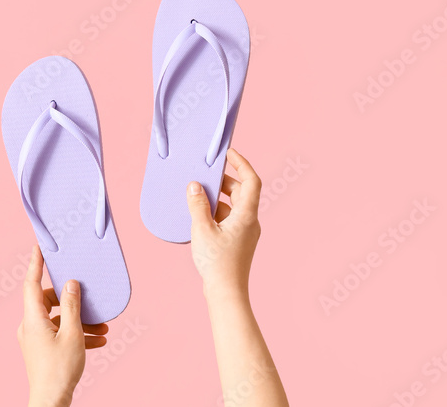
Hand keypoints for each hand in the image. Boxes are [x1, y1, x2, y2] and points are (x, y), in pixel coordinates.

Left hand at [18, 246, 106, 406]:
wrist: (51, 401)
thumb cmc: (59, 370)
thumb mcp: (72, 334)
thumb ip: (72, 306)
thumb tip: (70, 285)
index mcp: (32, 318)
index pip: (31, 283)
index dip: (35, 263)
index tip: (38, 247)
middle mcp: (30, 326)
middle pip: (48, 301)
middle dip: (71, 300)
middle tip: (88, 297)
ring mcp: (35, 339)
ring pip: (58, 319)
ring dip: (79, 320)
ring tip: (102, 327)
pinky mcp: (42, 350)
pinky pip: (59, 334)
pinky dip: (76, 334)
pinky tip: (98, 340)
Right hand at [187, 148, 261, 302]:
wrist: (226, 293)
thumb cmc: (217, 263)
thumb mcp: (202, 228)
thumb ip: (198, 204)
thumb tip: (195, 185)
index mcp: (246, 215)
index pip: (251, 180)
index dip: (242, 163)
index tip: (228, 153)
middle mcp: (250, 221)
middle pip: (242, 191)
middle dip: (224, 181)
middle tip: (204, 175)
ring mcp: (245, 232)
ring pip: (234, 205)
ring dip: (217, 197)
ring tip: (197, 197)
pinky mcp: (238, 241)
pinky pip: (229, 218)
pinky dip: (216, 212)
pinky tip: (199, 216)